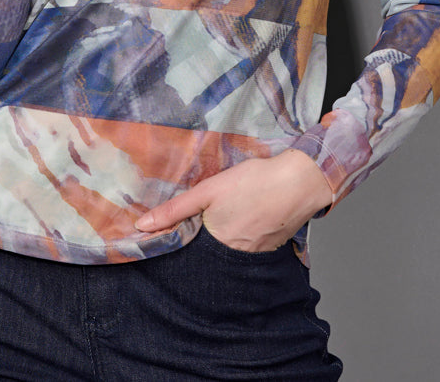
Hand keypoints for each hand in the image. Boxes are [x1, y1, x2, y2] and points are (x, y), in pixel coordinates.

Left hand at [134, 150, 333, 252]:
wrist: (298, 182)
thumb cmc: (253, 182)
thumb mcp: (208, 190)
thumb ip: (175, 210)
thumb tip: (141, 226)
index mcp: (215, 243)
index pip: (187, 253)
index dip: (177, 243)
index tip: (166, 235)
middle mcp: (233, 257)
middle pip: (207, 254)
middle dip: (199, 243)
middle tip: (199, 222)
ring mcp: (253, 254)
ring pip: (226, 251)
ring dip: (220, 239)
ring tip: (223, 217)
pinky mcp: (268, 247)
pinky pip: (246, 248)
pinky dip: (239, 237)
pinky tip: (242, 218)